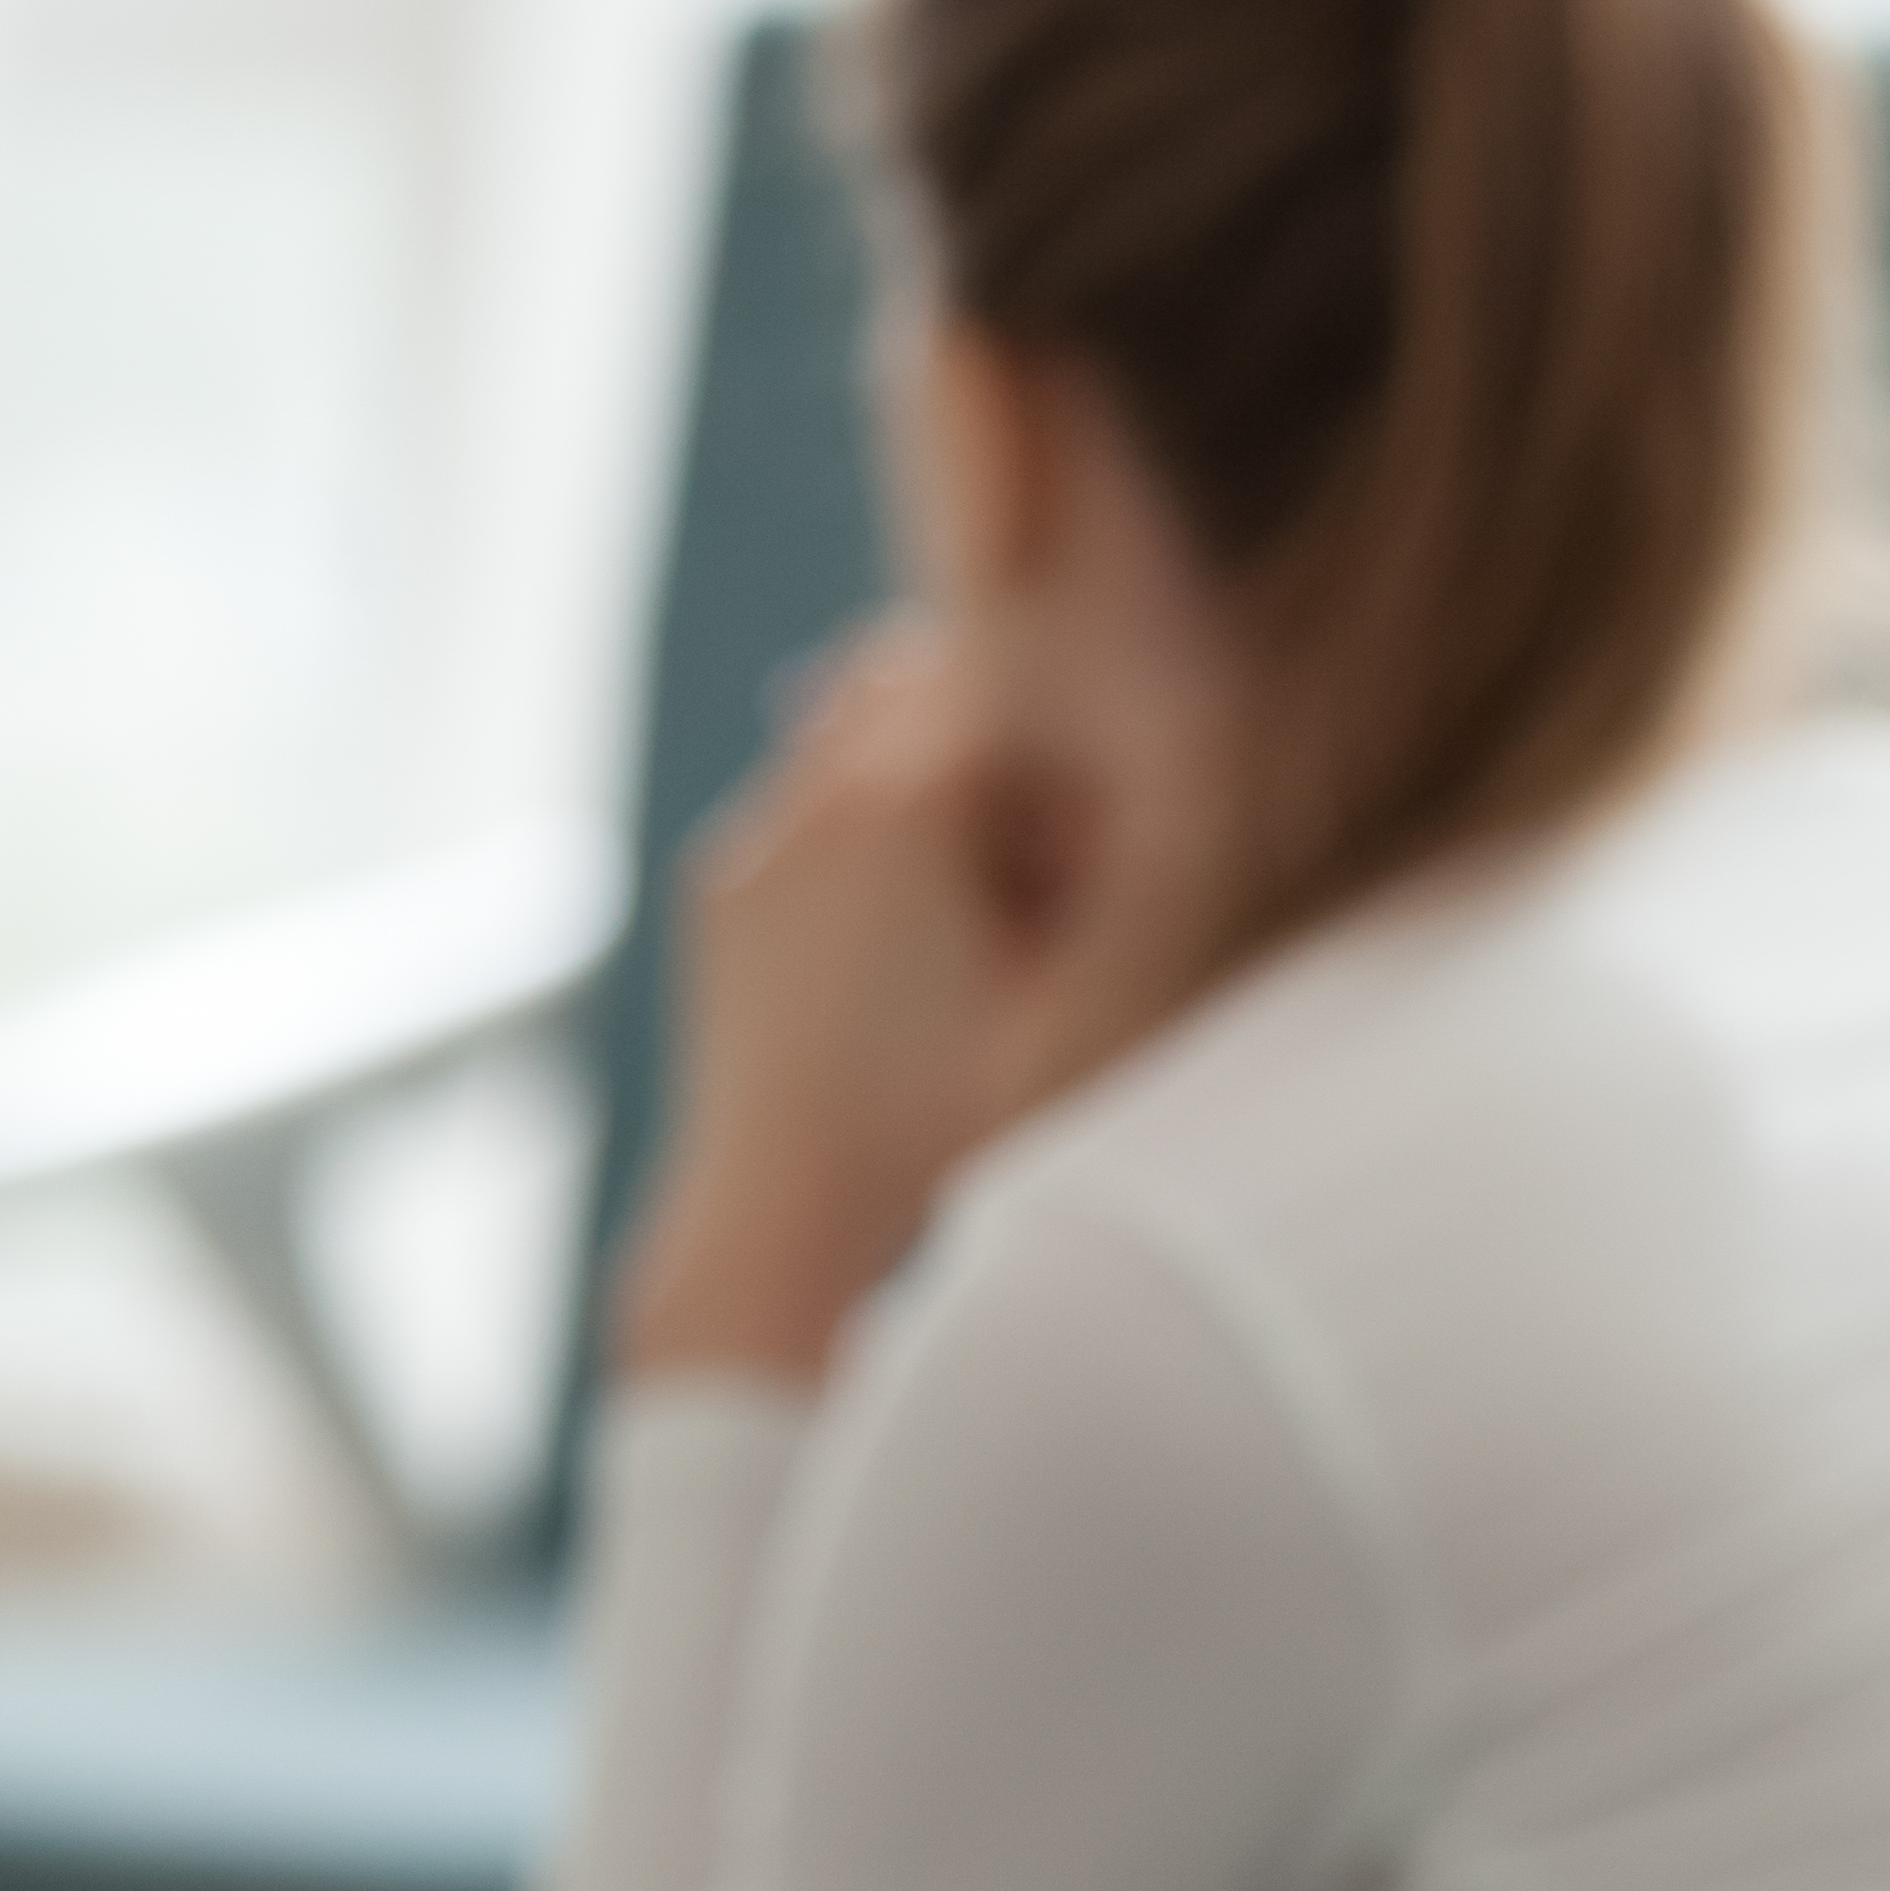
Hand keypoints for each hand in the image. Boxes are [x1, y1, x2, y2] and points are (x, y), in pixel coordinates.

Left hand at [613, 622, 1211, 1381]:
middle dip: (977, 732)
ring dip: (914, 775)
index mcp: (910, 801)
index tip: (1073, 843)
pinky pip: (800, 808)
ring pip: (846, 725)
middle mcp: (815, 795)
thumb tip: (1169, 783)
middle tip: (1020, 852)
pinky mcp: (720, 891)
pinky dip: (853, 838)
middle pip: (916, 669)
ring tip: (957, 903)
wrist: (781, 1221)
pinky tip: (890, 949)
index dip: (1058, 750)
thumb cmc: (940, 1127)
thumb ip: (1121, 874)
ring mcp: (755, 841)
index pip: (1004, 679)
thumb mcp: (1071, 1002)